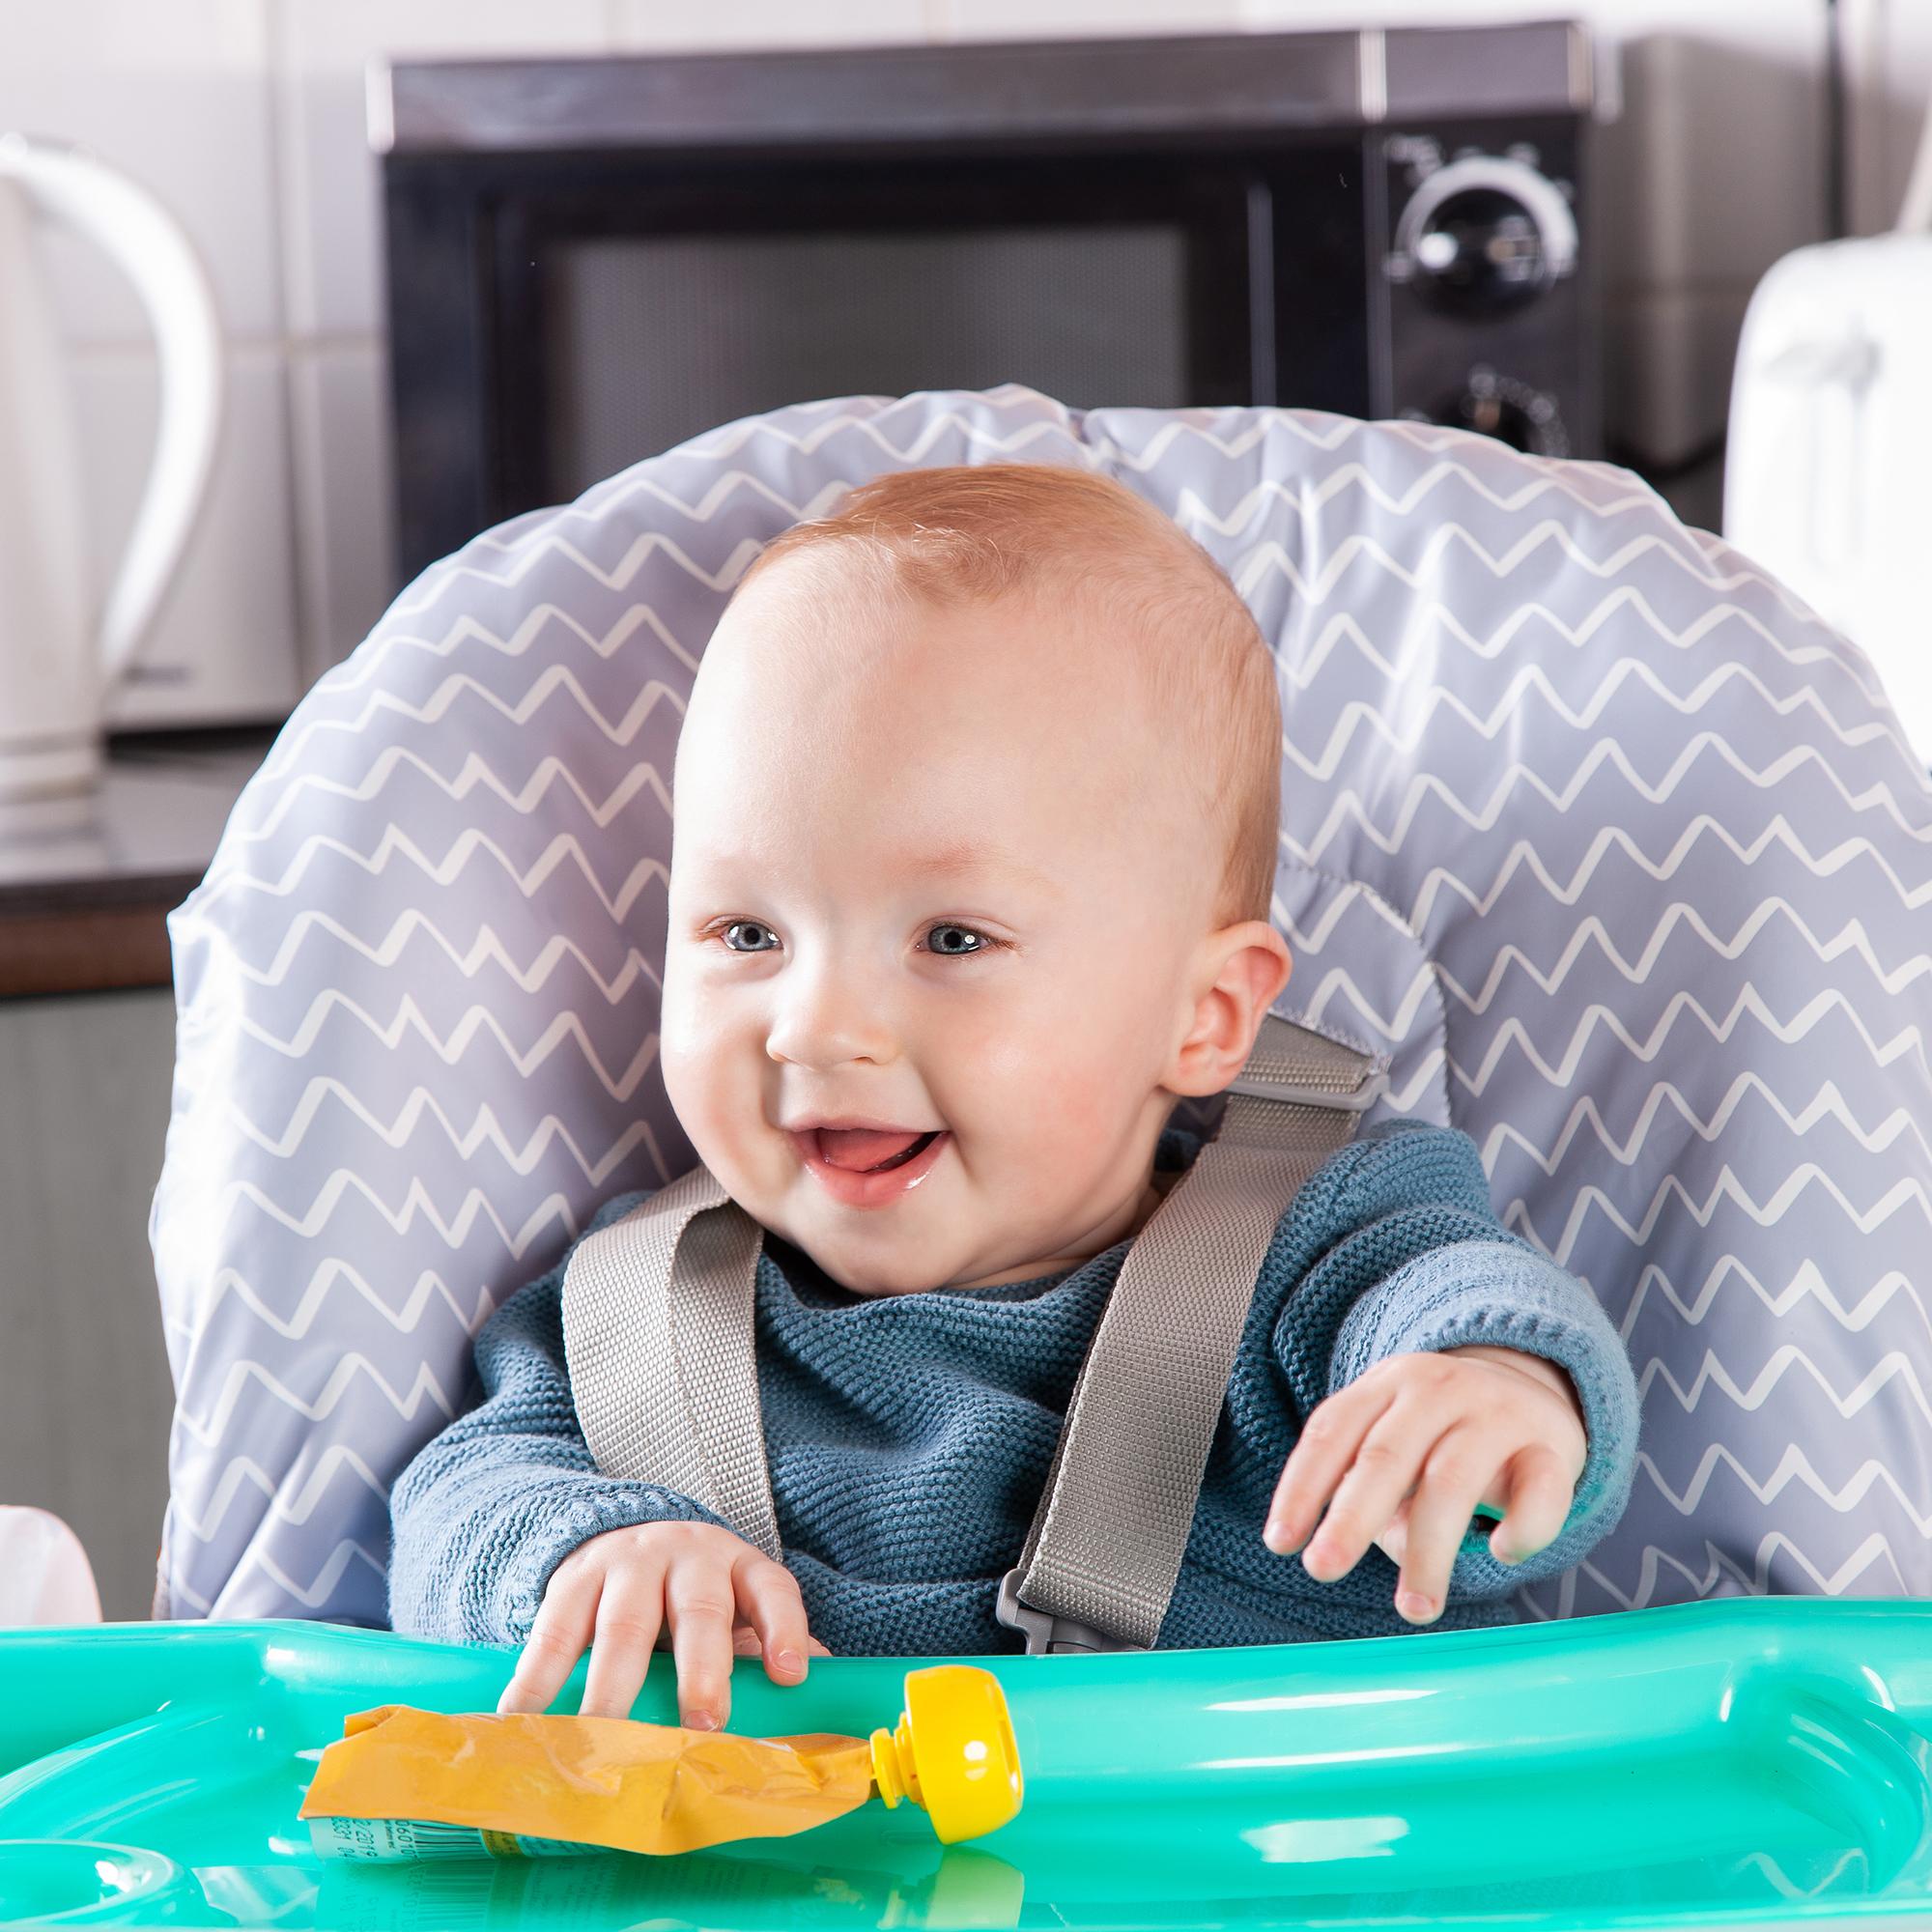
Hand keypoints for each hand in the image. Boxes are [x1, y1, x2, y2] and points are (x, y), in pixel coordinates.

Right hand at [496, 1520, 832, 1729]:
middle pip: (699, 1610)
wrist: (622, 1530)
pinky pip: (555, 1633)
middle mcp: (687, 1556)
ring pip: (623, 1625)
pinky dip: (539, 1682)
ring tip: (608, 1743)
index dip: (785, 1630)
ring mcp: (627, 1564)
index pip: (773, 1590)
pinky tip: (527, 1724)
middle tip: (702, 1724)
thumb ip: (771, 1646)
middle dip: (703, 1668)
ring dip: (615, 1690)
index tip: (790, 1675)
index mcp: (739, 1565)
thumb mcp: (738, 1604)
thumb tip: (822, 1699)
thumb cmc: (695, 1591)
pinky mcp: (572, 1579)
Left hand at [1262, 1345, 1586, 1624]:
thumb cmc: (1442, 1435)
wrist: (1532, 1389)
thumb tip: (1376, 1545)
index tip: (1280, 1542)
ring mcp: (1496, 1414)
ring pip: (1452, 1482)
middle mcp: (1436, 1392)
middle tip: (1321, 1569)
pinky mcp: (1551, 1447)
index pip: (1332, 1431)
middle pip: (1386, 1456)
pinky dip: (1520, 1528)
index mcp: (1385, 1385)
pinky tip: (1500, 1553)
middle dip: (1350, 1518)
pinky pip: (1540, 1490)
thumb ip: (1377, 1497)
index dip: (1302, 1486)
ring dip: (1429, 1551)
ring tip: (1414, 1609)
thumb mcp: (1397, 1448)